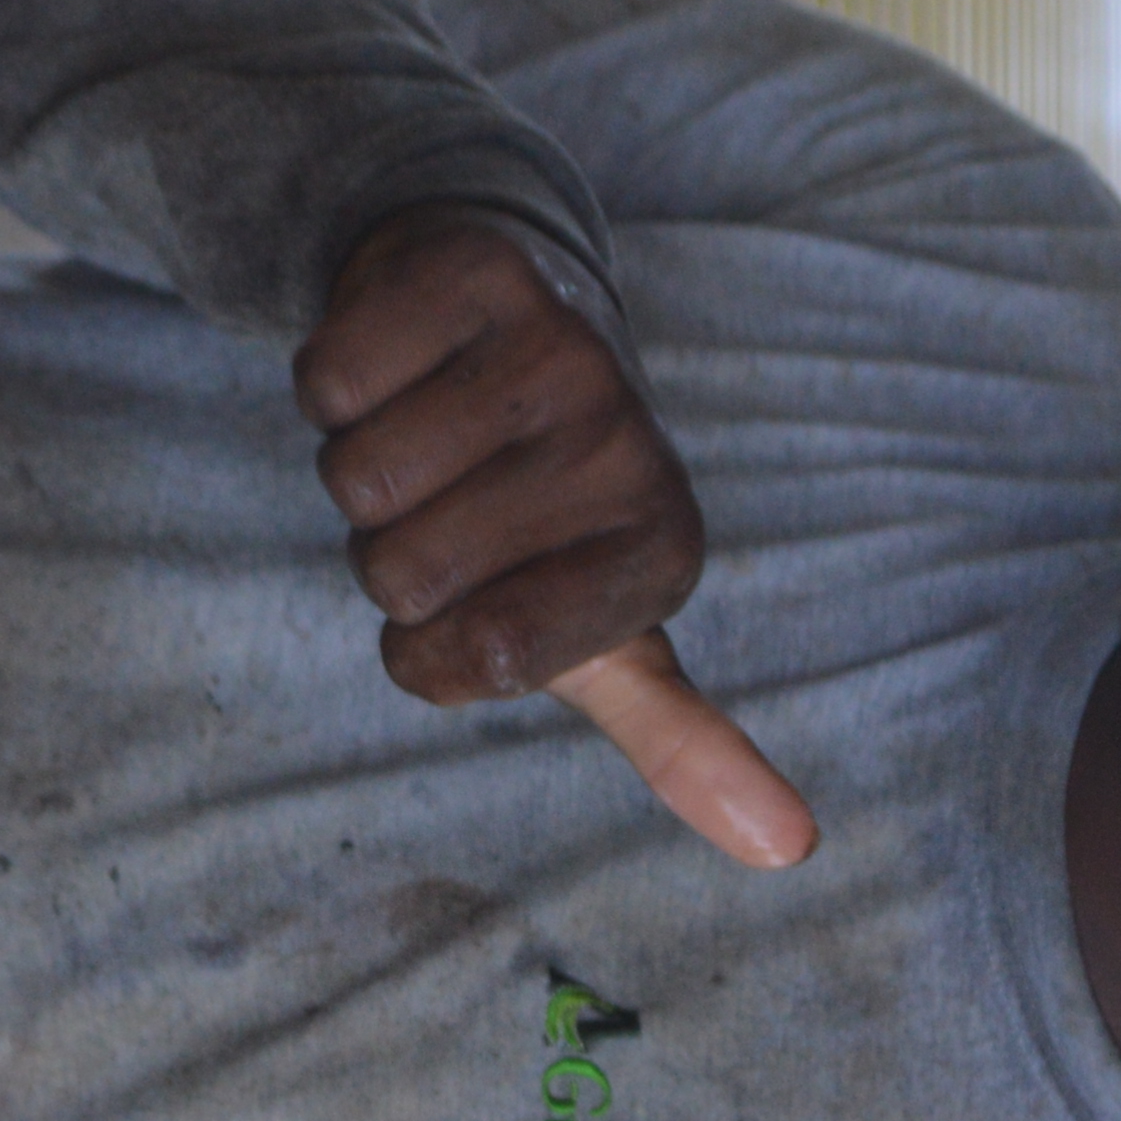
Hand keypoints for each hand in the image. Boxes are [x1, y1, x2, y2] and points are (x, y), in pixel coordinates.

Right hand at [296, 204, 816, 867]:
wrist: (509, 312)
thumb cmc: (544, 507)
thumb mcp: (612, 630)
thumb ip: (684, 743)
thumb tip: (789, 851)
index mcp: (661, 552)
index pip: (472, 660)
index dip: (427, 645)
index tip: (478, 589)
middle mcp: (626, 447)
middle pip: (400, 573)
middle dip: (390, 551)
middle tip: (452, 495)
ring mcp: (559, 351)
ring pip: (355, 478)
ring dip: (356, 462)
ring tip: (428, 428)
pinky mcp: (475, 270)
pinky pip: (330, 379)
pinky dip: (332, 380)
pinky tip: (398, 359)